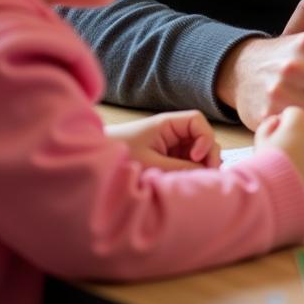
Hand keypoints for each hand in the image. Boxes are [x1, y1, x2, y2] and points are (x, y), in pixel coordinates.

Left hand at [106, 109, 220, 170]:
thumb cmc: (121, 157)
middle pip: (201, 136)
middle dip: (208, 154)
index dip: (204, 136)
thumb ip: (179, 167)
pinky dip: (191, 171)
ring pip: (196, 151)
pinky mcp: (166, 159)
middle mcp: (172, 133)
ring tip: (197, 181)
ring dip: (200, 164)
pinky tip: (188, 182)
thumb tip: (204, 174)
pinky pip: (187, 162)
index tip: (196, 156)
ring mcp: (170, 146)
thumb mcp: (151, 163)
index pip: (197, 121)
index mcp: (167, 124)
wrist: (95, 164)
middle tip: (207, 175)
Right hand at [255, 106, 303, 216]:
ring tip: (293, 181)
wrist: (272, 201)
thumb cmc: (264, 167)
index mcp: (301, 125)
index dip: (283, 126)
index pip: (294, 116)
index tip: (276, 138)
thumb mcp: (260, 141)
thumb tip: (277, 122)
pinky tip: (300, 193)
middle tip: (288, 160)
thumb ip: (269, 126)